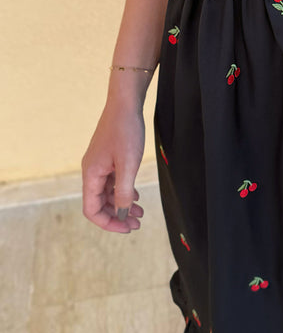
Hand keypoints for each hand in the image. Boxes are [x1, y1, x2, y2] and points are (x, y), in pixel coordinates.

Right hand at [81, 100, 145, 231]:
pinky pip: (113, 182)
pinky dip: (123, 191)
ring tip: (140, 213)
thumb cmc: (125, 131)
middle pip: (99, 203)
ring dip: (122, 204)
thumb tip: (121, 212)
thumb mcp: (128, 164)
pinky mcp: (108, 158)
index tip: (127, 228)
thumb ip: (123, 190)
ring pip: (108, 193)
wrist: (125, 104)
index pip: (92, 209)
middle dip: (117, 216)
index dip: (108, 222)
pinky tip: (136, 196)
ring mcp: (100, 165)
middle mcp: (92, 171)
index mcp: (91, 174)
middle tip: (137, 224)